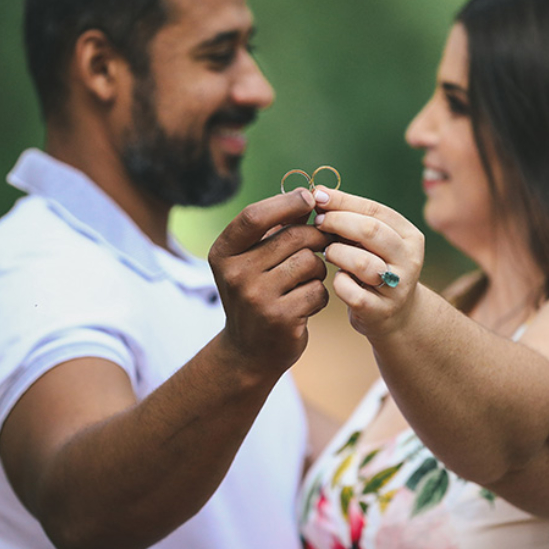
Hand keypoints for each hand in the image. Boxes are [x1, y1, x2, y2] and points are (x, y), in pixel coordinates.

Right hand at [208, 188, 331, 374]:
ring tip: (306, 280)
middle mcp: (235, 274)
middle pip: (293, 237)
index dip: (286, 202)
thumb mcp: (251, 260)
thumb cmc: (255, 295)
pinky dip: (319, 295)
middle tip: (324, 242)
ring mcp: (256, 298)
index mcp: (223, 253)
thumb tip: (308, 196)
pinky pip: (317, 291)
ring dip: (318, 269)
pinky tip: (305, 304)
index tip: (309, 198)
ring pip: (310, 262)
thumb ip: (274, 230)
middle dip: (316, 236)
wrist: (248, 352)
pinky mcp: (280, 318)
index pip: (254, 216)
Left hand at [312, 187, 424, 336]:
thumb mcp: (372, 242)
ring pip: (362, 263)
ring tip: (328, 252)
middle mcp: (410, 260)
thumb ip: (352, 219)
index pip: (375, 210)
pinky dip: (339, 283)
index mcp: (410, 236)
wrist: (396, 315)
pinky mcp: (381, 312)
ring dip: (337, 253)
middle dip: (337, 221)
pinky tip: (338, 278)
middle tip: (317, 222)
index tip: (317, 196)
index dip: (343, 201)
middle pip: (370, 231)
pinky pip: (352, 293)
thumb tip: (319, 194)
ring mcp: (397, 288)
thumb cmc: (376, 267)